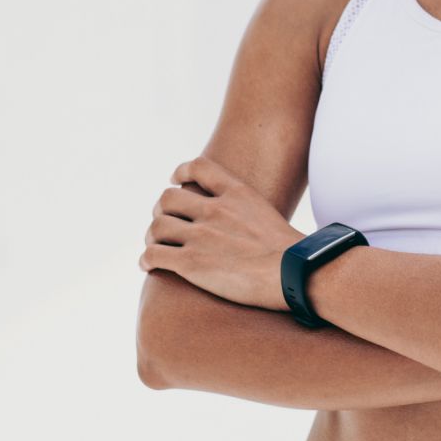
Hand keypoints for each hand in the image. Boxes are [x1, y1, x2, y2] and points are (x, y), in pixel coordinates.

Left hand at [138, 155, 297, 311]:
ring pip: (156, 227)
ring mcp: (201, 235)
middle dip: (162, 212)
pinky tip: (148, 265)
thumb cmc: (292, 254)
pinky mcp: (191, 263)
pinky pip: (153, 255)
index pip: (199, 167)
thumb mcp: (270, 217)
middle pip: (168, 198)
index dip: (182, 171)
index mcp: (236, 194)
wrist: (294, 273)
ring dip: (152, 238)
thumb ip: (248, 213)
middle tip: (165, 225)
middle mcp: (214, 210)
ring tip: (155, 247)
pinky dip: (146, 260)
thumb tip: (243, 227)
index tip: (175, 180)